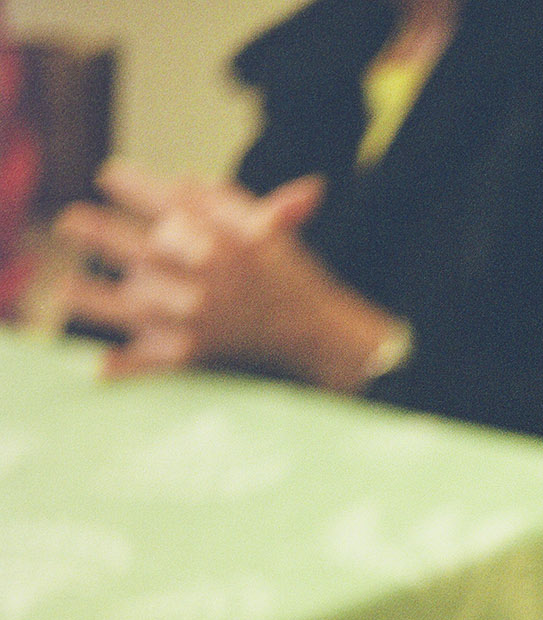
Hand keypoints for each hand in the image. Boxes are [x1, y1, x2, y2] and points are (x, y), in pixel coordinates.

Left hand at [54, 159, 398, 391]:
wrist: (323, 337)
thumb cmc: (294, 279)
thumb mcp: (266, 228)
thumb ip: (222, 200)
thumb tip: (181, 178)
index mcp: (218, 233)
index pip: (161, 198)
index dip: (127, 183)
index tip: (109, 176)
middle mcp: (203, 271)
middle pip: (134, 244)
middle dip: (97, 230)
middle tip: (71, 223)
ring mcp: (195, 315)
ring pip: (130, 298)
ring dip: (93, 296)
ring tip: (66, 290)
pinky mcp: (195, 354)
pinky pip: (151, 361)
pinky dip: (124, 367)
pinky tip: (99, 367)